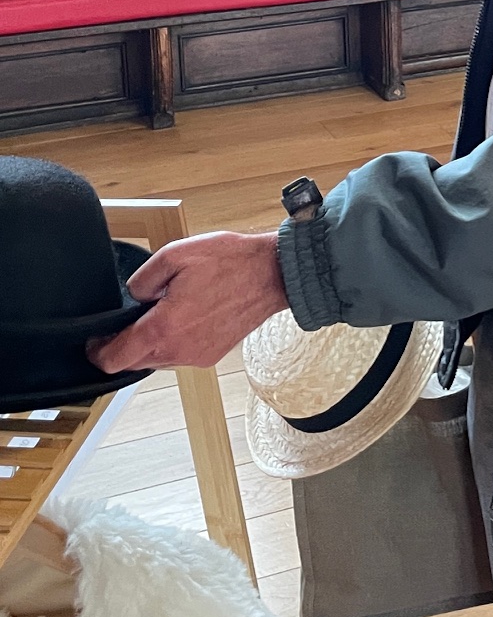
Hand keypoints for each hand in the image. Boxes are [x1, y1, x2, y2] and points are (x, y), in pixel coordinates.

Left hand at [87, 232, 287, 373]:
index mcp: (164, 328)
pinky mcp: (211, 355)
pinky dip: (173, 342)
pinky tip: (183, 316)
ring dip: (151, 343)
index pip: (115, 360)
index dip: (98, 352)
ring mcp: (197, 356)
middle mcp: (180, 350)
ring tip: (161, 312)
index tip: (95, 340)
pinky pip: (179, 355)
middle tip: (128, 320)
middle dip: (124, 345)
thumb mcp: (175, 254)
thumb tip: (132, 296)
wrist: (273, 274)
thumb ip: (143, 279)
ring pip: (158, 360)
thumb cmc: (231, 262)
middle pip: (134, 363)